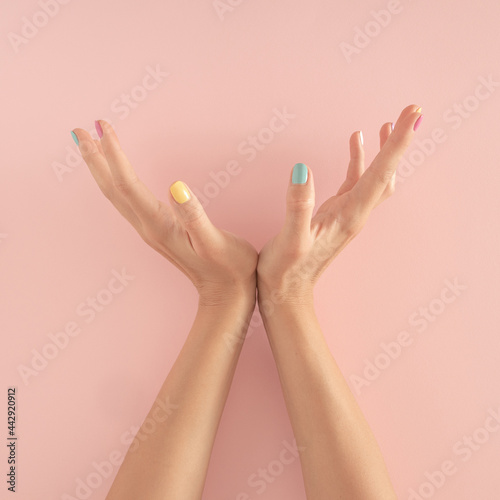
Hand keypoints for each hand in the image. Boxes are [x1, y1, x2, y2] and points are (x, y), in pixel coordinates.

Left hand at [72, 121, 257, 306]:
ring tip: (90, 144)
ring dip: (101, 168)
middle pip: (112, 189)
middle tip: (79, 130)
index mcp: (160, 225)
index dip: (114, 154)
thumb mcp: (216, 242)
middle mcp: (148, 227)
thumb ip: (195, 215)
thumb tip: (176, 185)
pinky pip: (127, 200)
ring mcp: (150, 230)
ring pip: (116, 195)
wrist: (226, 293)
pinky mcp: (157, 230)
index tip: (103, 126)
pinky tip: (118, 174)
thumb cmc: (228, 267)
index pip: (127, 184)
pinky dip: (116, 180)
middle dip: (95, 158)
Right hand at [257, 104, 422, 305]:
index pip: (380, 173)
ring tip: (386, 124)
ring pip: (375, 177)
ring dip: (383, 151)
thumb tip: (303, 168)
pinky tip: (355, 145)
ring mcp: (347, 213)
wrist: (287, 292)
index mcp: (349, 215)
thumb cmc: (286, 270)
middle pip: (387, 172)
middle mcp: (355, 213)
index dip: (398, 142)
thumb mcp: (290, 239)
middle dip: (400, 141)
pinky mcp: (336, 213)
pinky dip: (359, 161)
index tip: (414, 113)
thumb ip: (298, 205)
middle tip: (412, 111)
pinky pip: (355, 182)